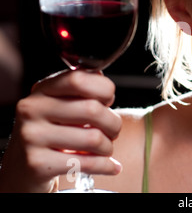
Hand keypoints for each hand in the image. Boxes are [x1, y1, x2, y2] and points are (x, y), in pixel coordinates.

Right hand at [0, 70, 121, 192]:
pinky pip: (87, 163)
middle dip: (113, 124)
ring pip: (93, 138)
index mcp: (42, 89)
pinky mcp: (37, 163)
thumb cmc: (52, 130)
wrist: (23, 167)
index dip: (104, 89)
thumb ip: (81, 89)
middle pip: (92, 109)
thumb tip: (102, 82)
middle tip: (112, 131)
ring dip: (108, 147)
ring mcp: (31, 137)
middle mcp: (32, 109)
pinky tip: (110, 165)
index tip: (108, 100)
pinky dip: (105, 165)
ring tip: (105, 148)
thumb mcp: (61, 104)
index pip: (79, 79)